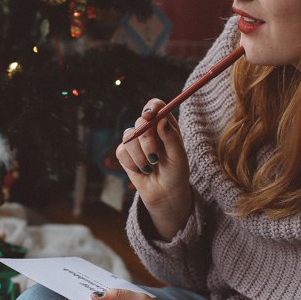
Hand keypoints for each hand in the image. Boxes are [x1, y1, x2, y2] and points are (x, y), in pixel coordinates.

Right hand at [115, 100, 191, 238]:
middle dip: (147, 140)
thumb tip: (161, 120)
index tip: (149, 117)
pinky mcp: (125, 153)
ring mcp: (136, 140)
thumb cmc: (176, 173)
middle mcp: (150, 129)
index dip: (151, 108)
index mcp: (166, 124)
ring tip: (150, 167)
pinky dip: (132, 163)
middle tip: (155, 158)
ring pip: (129, 137)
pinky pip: (121, 151)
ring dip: (140, 156)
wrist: (165, 193)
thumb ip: (172, 138)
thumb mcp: (179, 157)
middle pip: (141, 121)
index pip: (156, 106)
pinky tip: (141, 171)